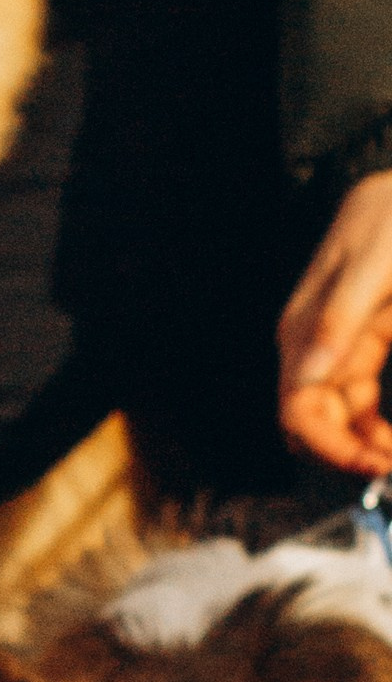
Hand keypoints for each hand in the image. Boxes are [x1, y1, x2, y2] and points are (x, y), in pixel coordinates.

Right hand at [277, 167, 391, 477]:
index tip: (374, 464)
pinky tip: (389, 436)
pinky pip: (355, 401)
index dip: (332, 448)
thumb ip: (338, 320)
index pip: (297, 411)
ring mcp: (333, 347)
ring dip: (363, 445)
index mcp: (304, 332)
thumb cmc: (385, 214)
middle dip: (348, 455)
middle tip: (391, 467)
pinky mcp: (357, 344)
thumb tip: (307, 375)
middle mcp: (310, 347)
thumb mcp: (371, 264)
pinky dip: (372, 426)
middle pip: (312, 425)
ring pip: (336, 419)